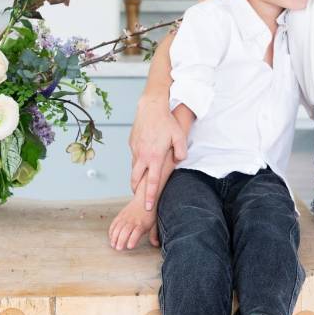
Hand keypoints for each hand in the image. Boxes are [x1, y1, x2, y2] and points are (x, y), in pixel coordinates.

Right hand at [108, 196, 156, 250]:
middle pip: (125, 231)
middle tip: (118, 248)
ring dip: (114, 237)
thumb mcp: (154, 224)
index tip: (129, 246)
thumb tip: (156, 244)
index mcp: (142, 224)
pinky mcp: (120, 215)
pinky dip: (111, 230)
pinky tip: (111, 237)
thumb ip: (154, 235)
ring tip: (113, 244)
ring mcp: (125, 217)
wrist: (144, 198)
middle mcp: (133, 220)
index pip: (137, 232)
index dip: (132, 239)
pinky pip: (114, 223)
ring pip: (118, 227)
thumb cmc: (149, 213)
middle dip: (121, 240)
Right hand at [128, 96, 185, 210]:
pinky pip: (134, 157)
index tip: (148, 207)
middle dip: (137, 190)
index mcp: (155, 157)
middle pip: (136, 179)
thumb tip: (179, 161)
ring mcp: (135, 150)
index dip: (150, 196)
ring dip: (136, 177)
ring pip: (133, 169)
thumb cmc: (167, 122)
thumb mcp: (180, 136)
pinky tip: (143, 161)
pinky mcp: (132, 144)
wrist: (151, 107)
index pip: (152, 182)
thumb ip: (181, 152)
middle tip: (140, 198)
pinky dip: (137, 163)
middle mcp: (142, 156)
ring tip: (141, 182)